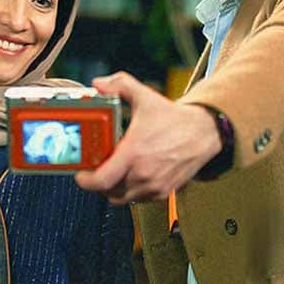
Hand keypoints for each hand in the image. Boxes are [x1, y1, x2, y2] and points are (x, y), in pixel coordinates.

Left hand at [75, 72, 221, 204]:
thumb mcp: (145, 96)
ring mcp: (153, 186)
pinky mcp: (162, 192)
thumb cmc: (175, 118)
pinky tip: (129, 176)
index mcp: (134, 153)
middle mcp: (143, 173)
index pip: (101, 180)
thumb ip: (119, 85)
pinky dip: (129, 192)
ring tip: (111, 173)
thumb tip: (99, 84)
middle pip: (107, 191)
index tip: (80, 174)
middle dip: (97, 182)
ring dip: (112, 189)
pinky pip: (137, 200)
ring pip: (121, 198)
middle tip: (94, 170)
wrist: (203, 133)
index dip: (85, 180)